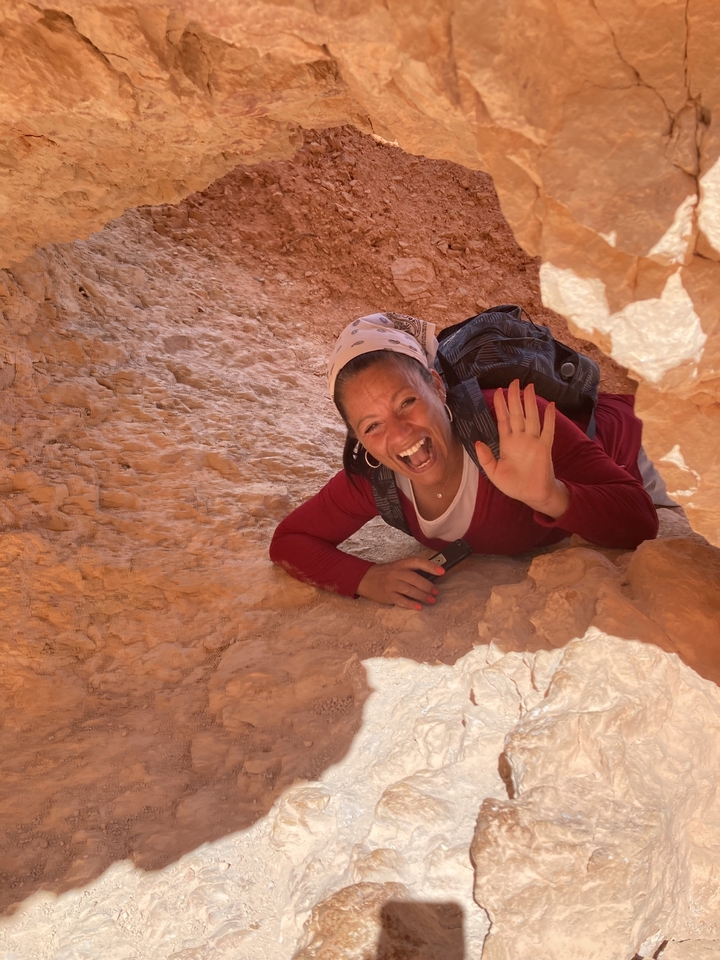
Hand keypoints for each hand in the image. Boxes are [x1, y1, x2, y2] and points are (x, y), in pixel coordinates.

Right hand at [357, 557, 444, 608]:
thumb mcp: (397, 567)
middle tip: (436, 592)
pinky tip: (418, 607)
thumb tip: (431, 577)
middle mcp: (396, 573)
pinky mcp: (387, 595)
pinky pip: (401, 600)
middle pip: (415, 579)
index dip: (430, 566)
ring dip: (422, 596)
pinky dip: (410, 604)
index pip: (417, 562)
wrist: (365, 578)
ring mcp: (391, 584)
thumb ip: (411, 571)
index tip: (442, 572)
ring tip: (431, 601)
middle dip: (428, 586)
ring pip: (409, 590)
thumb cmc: (385, 573)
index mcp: (401, 564)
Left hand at [474, 380, 569, 517]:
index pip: (503, 419)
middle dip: (514, 398)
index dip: (500, 406)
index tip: (498, 391)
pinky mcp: (544, 448)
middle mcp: (520, 438)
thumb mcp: (494, 473)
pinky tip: (550, 406)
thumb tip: (477, 442)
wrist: (531, 495)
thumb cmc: (513, 485)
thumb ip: (486, 458)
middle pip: (517, 413)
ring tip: (529, 387)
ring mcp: (533, 441)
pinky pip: (548, 430)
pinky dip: (549, 418)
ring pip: (531, 417)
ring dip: (530, 402)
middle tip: (514, 381)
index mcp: (507, 443)